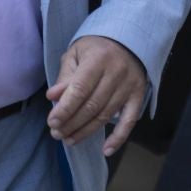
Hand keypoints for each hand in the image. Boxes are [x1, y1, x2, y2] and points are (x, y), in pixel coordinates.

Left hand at [46, 35, 147, 153]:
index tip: (52, 122)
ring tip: (69, 140)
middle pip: (92, 105)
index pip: (80, 88)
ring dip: (86, 131)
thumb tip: (53, 98)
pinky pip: (129, 121)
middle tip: (57, 134)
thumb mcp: (76, 54)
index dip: (65, 108)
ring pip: (106, 115)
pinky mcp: (138, 96)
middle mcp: (116, 73)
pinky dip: (118, 138)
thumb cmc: (96, 48)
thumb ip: (66, 76)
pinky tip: (105, 150)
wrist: (128, 40)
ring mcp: (129, 86)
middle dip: (72, 123)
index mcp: (98, 59)